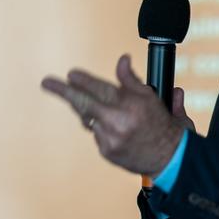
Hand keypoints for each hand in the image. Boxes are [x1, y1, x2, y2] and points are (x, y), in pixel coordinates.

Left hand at [40, 54, 187, 175]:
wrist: (171, 158)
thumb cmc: (165, 125)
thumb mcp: (153, 97)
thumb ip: (132, 79)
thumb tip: (122, 60)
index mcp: (131, 105)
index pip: (99, 87)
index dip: (82, 80)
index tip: (71, 73)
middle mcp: (118, 121)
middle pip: (82, 103)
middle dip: (63, 91)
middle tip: (46, 82)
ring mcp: (110, 138)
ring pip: (88, 119)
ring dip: (87, 110)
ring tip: (91, 105)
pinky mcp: (107, 151)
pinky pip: (96, 133)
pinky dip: (101, 127)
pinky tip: (113, 127)